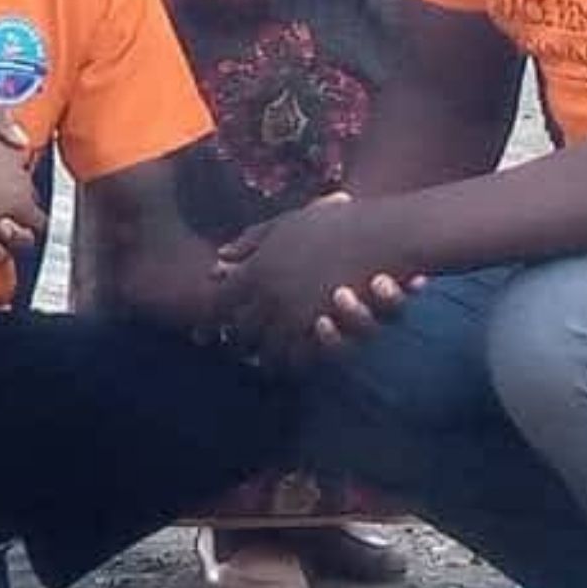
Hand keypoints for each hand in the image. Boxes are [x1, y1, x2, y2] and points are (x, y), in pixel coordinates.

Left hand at [211, 195, 408, 368]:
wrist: (381, 234)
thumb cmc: (335, 223)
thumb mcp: (286, 223)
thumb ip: (252, 240)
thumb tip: (221, 256)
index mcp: (257, 268)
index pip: (220, 302)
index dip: (211, 317)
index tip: (205, 329)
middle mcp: (269, 293)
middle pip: (240, 329)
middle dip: (233, 342)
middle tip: (230, 350)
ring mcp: (295, 312)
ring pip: (267, 348)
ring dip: (262, 357)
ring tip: (258, 363)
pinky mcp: (322, 327)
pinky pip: (298, 356)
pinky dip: (291, 362)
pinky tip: (289, 364)